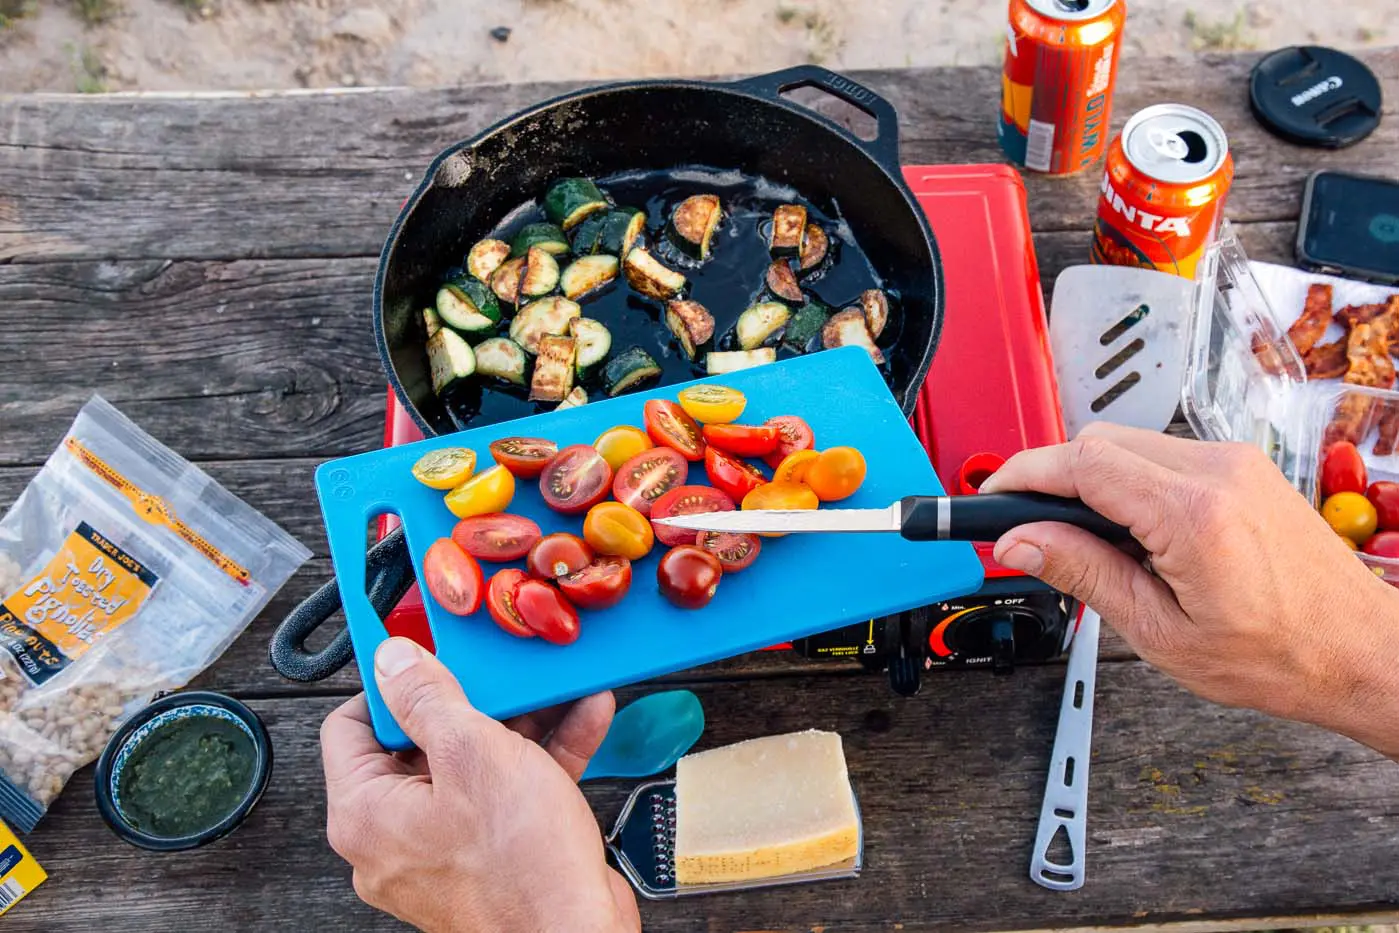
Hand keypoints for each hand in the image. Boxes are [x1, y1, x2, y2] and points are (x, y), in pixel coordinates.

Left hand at [320, 637, 640, 932]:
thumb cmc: (521, 869)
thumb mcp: (474, 755)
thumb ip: (429, 699)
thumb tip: (392, 661)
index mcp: (368, 814)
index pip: (350, 727)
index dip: (389, 683)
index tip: (426, 655)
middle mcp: (395, 837)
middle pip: (420, 743)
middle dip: (474, 699)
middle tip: (500, 671)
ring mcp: (444, 850)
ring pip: (473, 765)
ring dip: (520, 722)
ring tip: (553, 688)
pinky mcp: (490, 858)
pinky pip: (506, 794)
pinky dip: (541, 758)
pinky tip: (580, 720)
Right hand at [981, 423, 1398, 757]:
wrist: (1360, 651)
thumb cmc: (1280, 655)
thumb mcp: (1160, 631)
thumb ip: (1082, 573)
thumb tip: (1020, 542)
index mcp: (1192, 515)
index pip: (1080, 463)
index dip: (1021, 476)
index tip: (989, 499)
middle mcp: (1216, 472)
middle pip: (1098, 443)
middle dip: (1051, 479)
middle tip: (1027, 529)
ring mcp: (1234, 464)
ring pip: (1128, 445)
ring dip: (1091, 482)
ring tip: (1089, 544)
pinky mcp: (1242, 468)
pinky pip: (1162, 455)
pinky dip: (1129, 483)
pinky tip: (1133, 533)